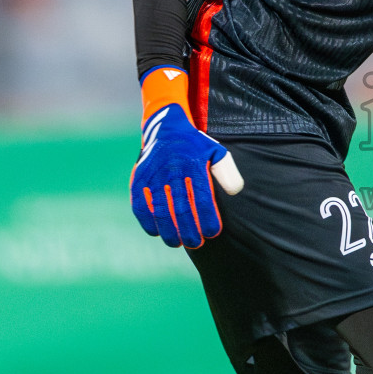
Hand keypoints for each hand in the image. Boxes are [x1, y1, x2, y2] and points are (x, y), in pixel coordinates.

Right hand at [130, 66, 244, 247]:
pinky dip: (148, 221)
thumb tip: (235, 191)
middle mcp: (171, 170)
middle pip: (180, 208)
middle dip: (189, 230)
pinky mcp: (138, 180)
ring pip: (159, 210)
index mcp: (192, 164)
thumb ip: (227, 172)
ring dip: (168, 231)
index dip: (207, 218)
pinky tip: (157, 232)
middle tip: (196, 244)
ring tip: (177, 243)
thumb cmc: (196, 148)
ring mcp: (152, 176)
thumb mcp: (216, 153)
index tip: (213, 233)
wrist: (166, 129)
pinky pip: (140, 205)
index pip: (201, 198)